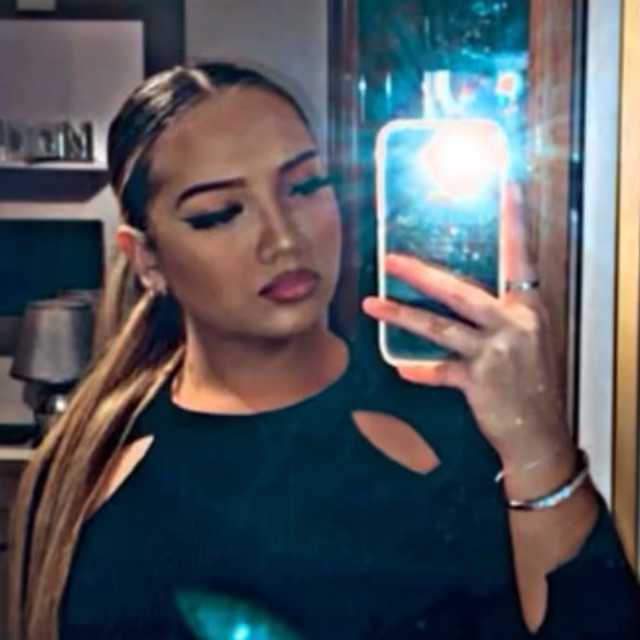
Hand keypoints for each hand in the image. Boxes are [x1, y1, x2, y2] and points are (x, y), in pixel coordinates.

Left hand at [362, 185, 573, 467]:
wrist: (539, 431)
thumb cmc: (530, 380)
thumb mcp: (526, 338)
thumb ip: (500, 313)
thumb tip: (461, 291)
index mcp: (527, 308)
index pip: (519, 256)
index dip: (513, 222)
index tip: (506, 188)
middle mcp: (513, 324)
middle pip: (460, 291)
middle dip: (421, 274)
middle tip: (391, 259)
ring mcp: (496, 353)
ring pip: (439, 328)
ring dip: (401, 316)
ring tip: (371, 304)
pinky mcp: (479, 381)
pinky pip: (440, 372)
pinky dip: (421, 371)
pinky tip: (402, 369)